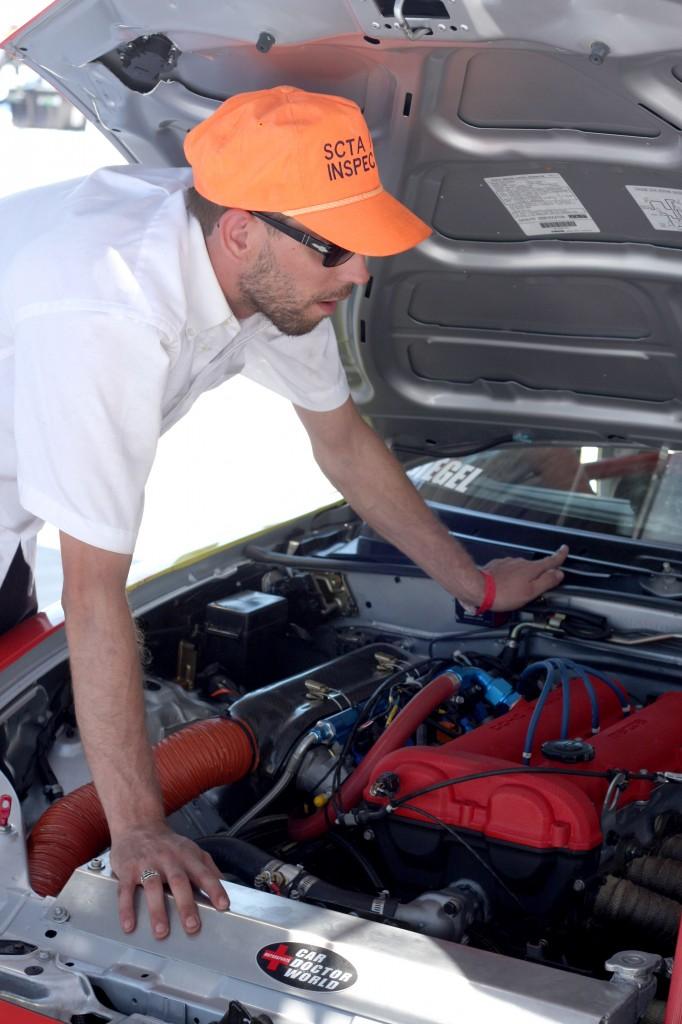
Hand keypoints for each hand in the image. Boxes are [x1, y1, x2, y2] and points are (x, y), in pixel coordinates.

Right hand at [110, 822, 228, 938]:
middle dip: (186, 905)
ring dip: (157, 910)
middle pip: (179, 881)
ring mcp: (147, 864)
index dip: (214, 889)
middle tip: (192, 926)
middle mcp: (168, 859)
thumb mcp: (191, 849)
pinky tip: (129, 925)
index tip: (222, 905)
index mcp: (187, 856)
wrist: (138, 825)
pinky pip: (126, 890)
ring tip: (162, 932)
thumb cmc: (167, 844)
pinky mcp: (127, 870)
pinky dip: (127, 909)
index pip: (204, 873)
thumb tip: (224, 885)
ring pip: (153, 887)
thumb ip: (207, 867)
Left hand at [483, 544, 567, 610]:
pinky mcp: (498, 566)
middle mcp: (520, 562)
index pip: (551, 560)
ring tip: (520, 592)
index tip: (565, 549)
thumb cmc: (502, 593)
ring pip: (522, 569)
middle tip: (539, 586)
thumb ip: (547, 582)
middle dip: (540, 574)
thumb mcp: (530, 592)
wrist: (477, 588)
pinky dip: (511, 577)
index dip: (560, 555)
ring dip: (524, 577)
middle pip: (536, 566)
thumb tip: (559, 574)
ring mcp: (508, 563)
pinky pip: (510, 571)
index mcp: (531, 569)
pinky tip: (507, 587)